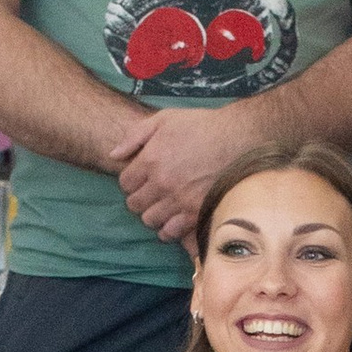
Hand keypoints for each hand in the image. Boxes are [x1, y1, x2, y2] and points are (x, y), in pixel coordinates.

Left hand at [110, 104, 251, 246]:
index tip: (141, 180)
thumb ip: (135, 136)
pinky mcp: (196, 213)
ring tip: (163, 206)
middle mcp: (162, 183)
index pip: (125, 184)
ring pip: (150, 220)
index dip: (131, 182)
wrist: (237, 138)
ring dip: (153, 215)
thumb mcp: (165, 119)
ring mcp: (179, 200)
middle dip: (140, 199)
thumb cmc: (201, 126)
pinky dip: (169, 229)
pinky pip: (171, 232)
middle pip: (134, 205)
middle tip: (151, 193)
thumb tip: (114, 154)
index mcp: (151, 160)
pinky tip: (173, 219)